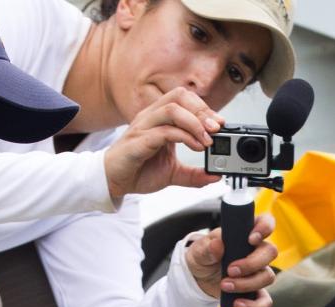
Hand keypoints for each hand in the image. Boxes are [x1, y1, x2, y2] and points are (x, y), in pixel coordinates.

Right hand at [104, 88, 224, 201]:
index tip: (220, 124)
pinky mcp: (139, 141)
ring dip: (194, 123)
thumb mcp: (173, 173)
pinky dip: (183, 137)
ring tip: (207, 141)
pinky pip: (163, 131)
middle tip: (217, 129)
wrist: (114, 182)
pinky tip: (195, 147)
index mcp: (160, 118)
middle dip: (202, 110)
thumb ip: (195, 174)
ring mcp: (144, 127)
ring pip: (172, 110)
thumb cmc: (138, 170)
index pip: (184, 99)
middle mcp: (152, 117)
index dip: (204, 107)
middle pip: (179, 96)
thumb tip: (216, 175)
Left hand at [185, 211, 278, 306]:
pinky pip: (264, 301)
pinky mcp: (255, 291)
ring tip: (224, 286)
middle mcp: (257, 251)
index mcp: (246, 233)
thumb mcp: (199, 249)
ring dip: (247, 284)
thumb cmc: (203, 256)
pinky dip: (254, 306)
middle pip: (270, 252)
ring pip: (267, 277)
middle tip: (230, 270)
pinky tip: (238, 305)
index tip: (251, 239)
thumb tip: (218, 245)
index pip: (266, 222)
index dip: (264, 228)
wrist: (198, 278)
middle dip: (252, 263)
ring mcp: (258, 272)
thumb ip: (207, 247)